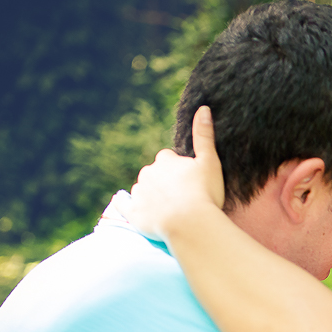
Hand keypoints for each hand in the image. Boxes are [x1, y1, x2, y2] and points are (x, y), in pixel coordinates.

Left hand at [122, 106, 225, 241]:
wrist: (190, 224)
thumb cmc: (204, 193)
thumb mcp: (210, 162)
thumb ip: (204, 136)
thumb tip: (203, 107)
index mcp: (166, 159)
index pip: (169, 159)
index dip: (179, 169)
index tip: (190, 181)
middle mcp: (148, 172)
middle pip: (154, 173)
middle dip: (164, 182)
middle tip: (181, 197)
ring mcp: (139, 193)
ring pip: (142, 188)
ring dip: (150, 194)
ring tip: (167, 209)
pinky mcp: (133, 213)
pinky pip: (122, 204)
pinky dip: (122, 202)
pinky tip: (121, 201)